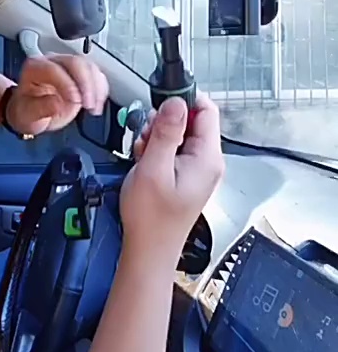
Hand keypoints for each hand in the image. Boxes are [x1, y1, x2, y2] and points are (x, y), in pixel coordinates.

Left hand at [6, 55, 108, 135]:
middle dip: (86, 84)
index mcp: (35, 67)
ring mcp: (68, 65)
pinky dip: (101, 88)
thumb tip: (56, 103)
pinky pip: (96, 74)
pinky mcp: (81, 73)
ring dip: (96, 87)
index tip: (75, 101)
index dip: (67, 84)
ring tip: (94, 107)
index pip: (54, 69)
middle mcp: (52, 62)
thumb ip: (41, 108)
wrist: (31, 111)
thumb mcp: (27, 114)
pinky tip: (98, 102)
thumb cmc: (26, 111)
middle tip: (89, 104)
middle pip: (75, 63)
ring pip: (89, 66)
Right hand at [120, 95, 223, 257]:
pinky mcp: (185, 176)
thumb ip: (167, 132)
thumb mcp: (154, 168)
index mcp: (208, 158)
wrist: (148, 250)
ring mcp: (197, 169)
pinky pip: (173, 150)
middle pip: (191, 120)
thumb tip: (177, 102)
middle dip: (164, 123)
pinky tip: (145, 164)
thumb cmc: (152, 218)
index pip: (206, 110)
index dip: (183, 101)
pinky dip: (157, 151)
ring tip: (144, 155)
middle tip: (147, 138)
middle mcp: (208, 162)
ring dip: (157, 137)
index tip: (160, 104)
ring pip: (179, 134)